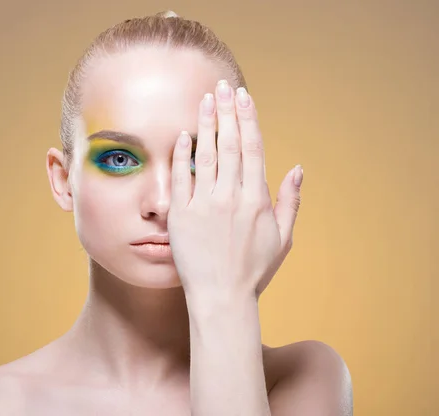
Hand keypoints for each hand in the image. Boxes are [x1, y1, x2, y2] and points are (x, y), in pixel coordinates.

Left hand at [167, 80, 302, 301]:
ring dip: (206, 124)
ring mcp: (204, 205)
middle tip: (222, 86)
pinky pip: (181, 178)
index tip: (243, 97)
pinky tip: (184, 135)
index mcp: (256, 199)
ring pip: (206, 155)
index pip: (252, 148)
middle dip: (226, 111)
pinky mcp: (182, 216)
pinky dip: (182, 155)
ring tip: (205, 100)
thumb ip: (290, 201)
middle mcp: (231, 197)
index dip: (247, 119)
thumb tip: (296, 169)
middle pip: (229, 144)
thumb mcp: (282, 238)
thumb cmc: (253, 270)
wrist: (221, 297)